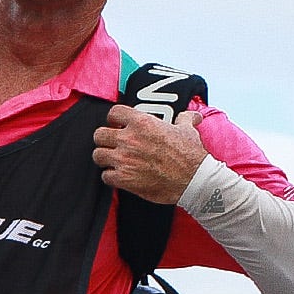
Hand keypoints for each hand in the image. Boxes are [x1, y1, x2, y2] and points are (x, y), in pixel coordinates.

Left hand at [93, 104, 207, 203]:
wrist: (194, 180)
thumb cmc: (191, 155)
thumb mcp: (188, 131)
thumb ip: (185, 119)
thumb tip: (192, 115)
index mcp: (142, 123)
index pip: (114, 112)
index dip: (114, 118)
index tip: (117, 124)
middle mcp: (129, 139)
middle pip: (99, 134)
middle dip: (105, 140)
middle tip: (113, 145)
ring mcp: (124, 159)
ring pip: (98, 155)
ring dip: (105, 158)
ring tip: (114, 161)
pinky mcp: (124, 178)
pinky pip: (105, 176)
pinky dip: (111, 177)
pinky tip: (120, 177)